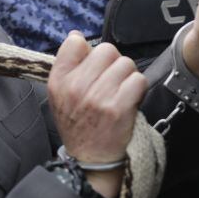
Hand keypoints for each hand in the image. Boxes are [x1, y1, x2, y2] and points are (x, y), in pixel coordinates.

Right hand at [48, 33, 147, 197]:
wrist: (89, 161)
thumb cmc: (78, 126)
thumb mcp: (60, 95)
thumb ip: (67, 64)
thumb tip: (76, 36)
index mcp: (59, 80)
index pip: (75, 43)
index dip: (90, 51)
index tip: (94, 67)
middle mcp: (75, 87)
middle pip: (107, 50)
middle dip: (114, 64)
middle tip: (112, 82)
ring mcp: (97, 97)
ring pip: (126, 64)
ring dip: (128, 77)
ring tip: (122, 92)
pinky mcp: (118, 108)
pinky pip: (138, 80)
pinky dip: (139, 89)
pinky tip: (131, 100)